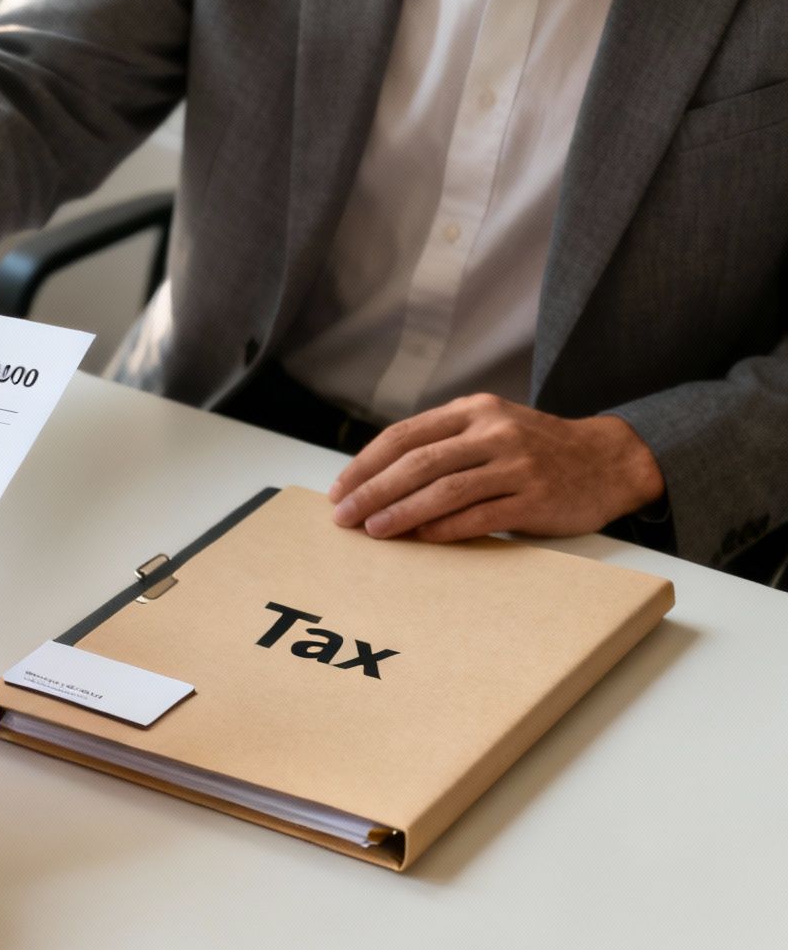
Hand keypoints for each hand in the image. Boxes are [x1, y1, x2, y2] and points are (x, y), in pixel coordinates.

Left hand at [328, 393, 665, 542]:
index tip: (340, 490)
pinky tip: (422, 539)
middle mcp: (494, 432)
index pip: (404, 436)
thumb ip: (443, 444)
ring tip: (373, 531)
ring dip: (402, 512)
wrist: (610, 460)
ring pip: (445, 489)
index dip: (365, 464)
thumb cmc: (536, 449)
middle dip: (373, 491)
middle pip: (418, 462)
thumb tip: (376, 481)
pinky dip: (446, 528)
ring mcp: (517, 464)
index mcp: (474, 411)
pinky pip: (481, 515)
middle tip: (344, 517)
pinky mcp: (536, 498)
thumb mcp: (490, 428)